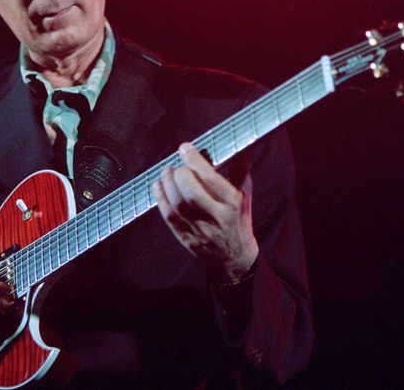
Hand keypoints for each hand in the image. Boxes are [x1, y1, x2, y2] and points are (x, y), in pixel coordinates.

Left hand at [153, 142, 259, 281]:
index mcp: (232, 204)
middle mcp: (216, 218)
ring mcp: (200, 230)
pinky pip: (169, 217)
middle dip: (180, 174)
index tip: (185, 148)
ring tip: (167, 171)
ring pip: (177, 204)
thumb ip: (240, 170)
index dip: (194, 160)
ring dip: (167, 184)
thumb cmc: (239, 220)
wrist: (235, 258)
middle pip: (191, 193)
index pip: (210, 179)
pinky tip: (159, 186)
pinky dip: (160, 199)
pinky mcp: (186, 239)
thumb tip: (239, 145)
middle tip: (177, 165)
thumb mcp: (245, 195)